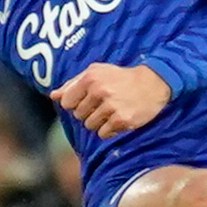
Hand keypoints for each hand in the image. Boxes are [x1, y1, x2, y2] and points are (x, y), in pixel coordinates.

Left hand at [50, 63, 173, 137]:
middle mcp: (99, 91)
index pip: (67, 102)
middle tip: (105, 104)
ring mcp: (111, 106)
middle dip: (89, 112)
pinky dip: (110, 129)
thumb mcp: (97, 73)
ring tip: (113, 111)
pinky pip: (103, 133)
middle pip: (79, 115)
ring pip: (90, 126)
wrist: (153, 83)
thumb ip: (73, 83)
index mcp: (90, 78)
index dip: (76, 103)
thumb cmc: (121, 78)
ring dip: (100, 122)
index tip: (89, 100)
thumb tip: (53, 95)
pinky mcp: (122, 119)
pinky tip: (119, 118)